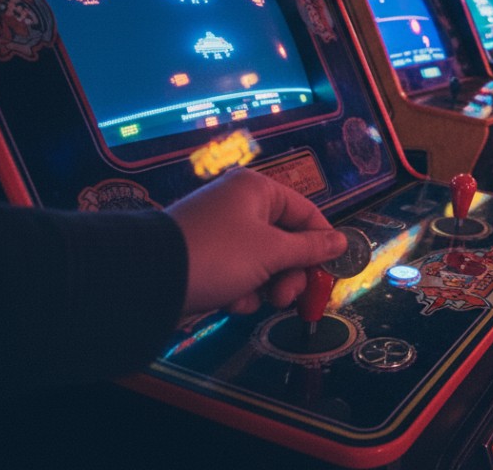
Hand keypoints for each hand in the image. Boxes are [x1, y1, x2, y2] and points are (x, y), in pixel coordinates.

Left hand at [166, 168, 345, 315]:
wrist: (151, 280)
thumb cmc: (218, 255)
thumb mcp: (272, 252)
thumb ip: (311, 248)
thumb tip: (342, 241)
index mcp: (257, 190)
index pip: (306, 213)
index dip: (321, 244)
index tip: (329, 273)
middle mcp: (239, 205)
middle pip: (285, 240)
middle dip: (289, 273)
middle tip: (286, 298)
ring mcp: (220, 231)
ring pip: (264, 261)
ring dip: (265, 286)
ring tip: (251, 301)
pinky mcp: (206, 256)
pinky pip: (239, 271)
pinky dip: (241, 289)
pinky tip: (230, 301)